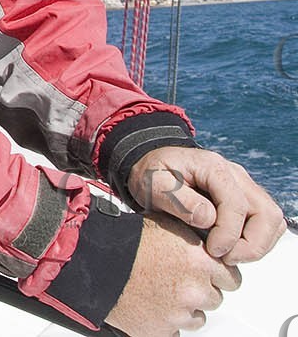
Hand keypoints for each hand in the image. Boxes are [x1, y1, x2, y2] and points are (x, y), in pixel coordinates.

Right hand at [105, 213, 240, 336]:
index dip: (217, 275)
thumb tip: (213, 246)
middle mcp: (194, 289)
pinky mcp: (163, 331)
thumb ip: (196, 241)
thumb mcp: (166, 226)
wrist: (93, 261)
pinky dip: (166, 322)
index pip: (231, 279)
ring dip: (184, 308)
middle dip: (199, 290)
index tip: (205, 274)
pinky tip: (152, 306)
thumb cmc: (125, 241)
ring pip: (197, 317)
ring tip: (160, 292)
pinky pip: (175, 331)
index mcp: (200, 261)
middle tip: (176, 280)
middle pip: (215, 298)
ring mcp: (179, 313)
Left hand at [127, 146, 286, 263]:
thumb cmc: (152, 173)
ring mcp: (244, 187)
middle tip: (226, 258)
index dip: (228, 234)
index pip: (236, 204)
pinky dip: (257, 240)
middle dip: (252, 244)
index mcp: (213, 167)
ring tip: (229, 256)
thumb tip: (208, 219)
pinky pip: (266, 223)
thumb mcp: (152, 184)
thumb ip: (177, 200)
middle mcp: (235, 175)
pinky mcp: (245, 199)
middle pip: (266, 212)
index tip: (213, 251)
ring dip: (257, 244)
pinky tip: (233, 248)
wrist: (152, 165)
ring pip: (271, 219)